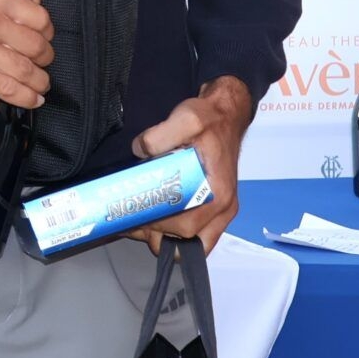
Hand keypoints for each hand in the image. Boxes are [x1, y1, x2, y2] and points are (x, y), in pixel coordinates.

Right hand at [0, 0, 54, 106]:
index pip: (39, 18)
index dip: (47, 32)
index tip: (45, 38)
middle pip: (35, 47)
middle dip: (45, 58)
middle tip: (42, 61)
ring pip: (24, 70)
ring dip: (39, 81)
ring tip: (40, 83)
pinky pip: (7, 88)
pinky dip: (26, 97)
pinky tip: (32, 98)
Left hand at [129, 76, 253, 254]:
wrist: (226, 115)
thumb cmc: (208, 119)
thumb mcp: (184, 119)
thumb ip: (158, 135)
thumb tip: (139, 152)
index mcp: (217, 191)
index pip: (185, 226)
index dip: (158, 227)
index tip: (134, 217)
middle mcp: (224, 206)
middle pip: (189, 239)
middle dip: (159, 235)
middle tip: (132, 221)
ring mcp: (224, 209)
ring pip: (196, 242)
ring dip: (168, 238)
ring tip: (142, 222)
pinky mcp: (219, 206)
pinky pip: (201, 233)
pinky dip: (180, 233)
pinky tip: (159, 219)